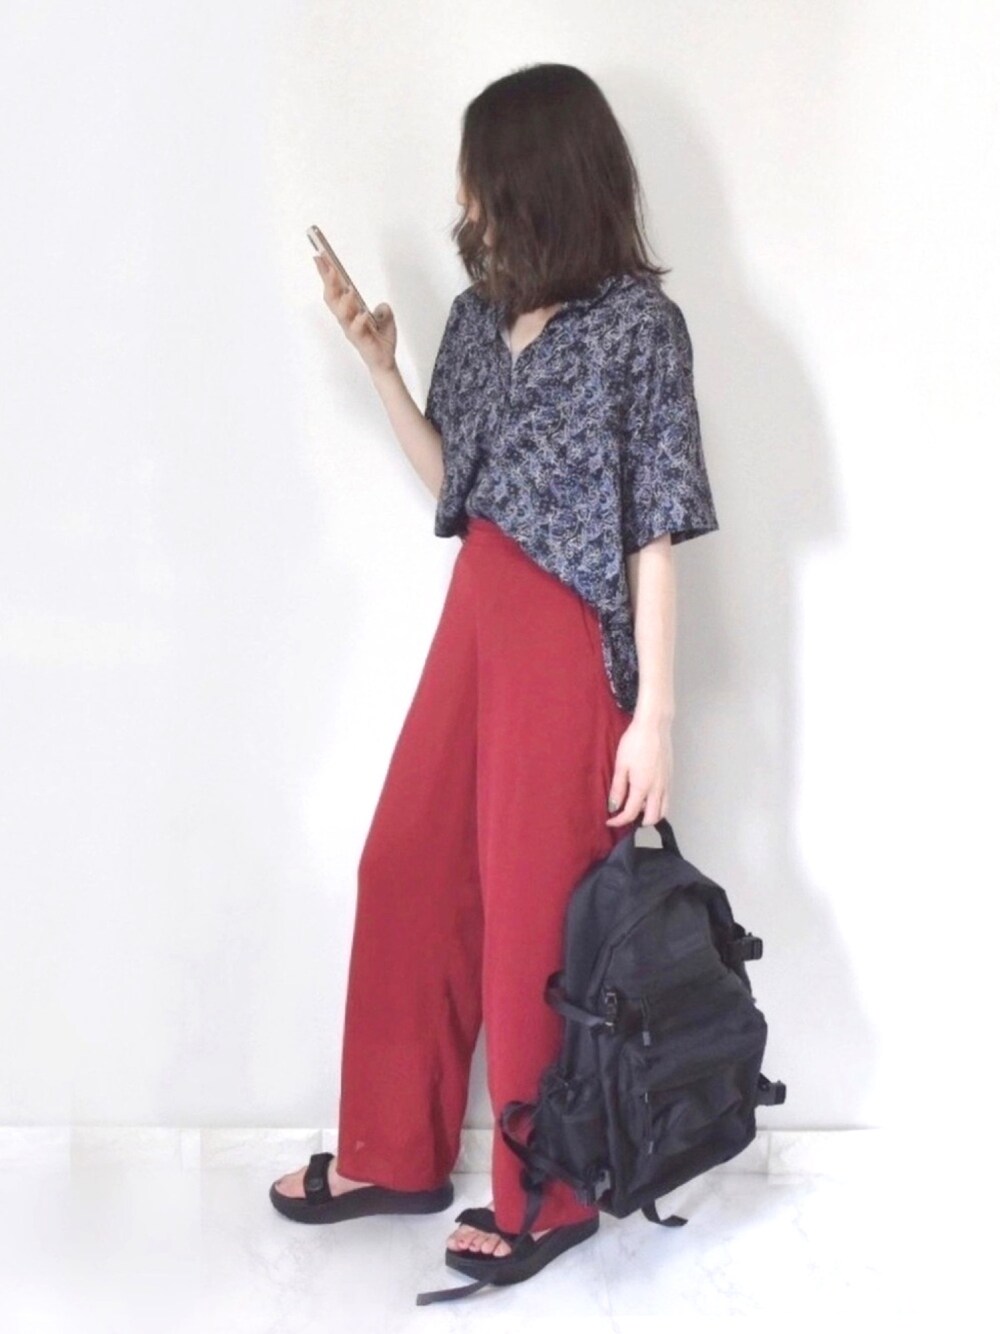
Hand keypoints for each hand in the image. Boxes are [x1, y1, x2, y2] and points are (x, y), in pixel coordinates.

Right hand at [313, 253, 396, 373]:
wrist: (384, 361)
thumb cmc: (380, 341)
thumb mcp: (385, 318)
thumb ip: (382, 309)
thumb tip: (381, 305)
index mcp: (348, 311)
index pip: (334, 289)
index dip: (327, 273)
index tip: (321, 256)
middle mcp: (346, 319)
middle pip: (332, 297)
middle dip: (328, 281)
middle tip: (326, 265)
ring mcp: (351, 330)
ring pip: (341, 314)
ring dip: (344, 300)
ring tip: (348, 289)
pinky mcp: (361, 340)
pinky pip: (357, 330)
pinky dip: (359, 321)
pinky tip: (363, 313)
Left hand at [605, 714, 672, 827]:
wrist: (654, 726)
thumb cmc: (634, 743)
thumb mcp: (621, 765)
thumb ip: (618, 788)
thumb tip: (613, 807)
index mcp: (643, 787)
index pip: (631, 813)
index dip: (619, 821)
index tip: (610, 821)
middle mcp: (658, 790)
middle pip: (653, 818)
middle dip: (638, 822)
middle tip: (625, 815)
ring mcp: (667, 784)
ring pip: (663, 810)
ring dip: (651, 814)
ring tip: (638, 807)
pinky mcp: (671, 777)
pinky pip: (667, 799)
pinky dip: (658, 804)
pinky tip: (647, 795)